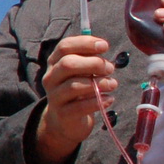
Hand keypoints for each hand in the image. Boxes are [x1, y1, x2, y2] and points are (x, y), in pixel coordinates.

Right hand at [32, 35, 117, 163]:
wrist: (65, 120)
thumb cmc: (78, 89)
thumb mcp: (80, 72)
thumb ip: (89, 59)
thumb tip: (102, 48)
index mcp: (55, 62)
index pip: (65, 46)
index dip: (85, 43)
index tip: (105, 46)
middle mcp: (51, 77)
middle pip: (68, 64)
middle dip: (93, 64)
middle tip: (110, 69)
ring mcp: (54, 96)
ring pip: (74, 86)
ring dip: (99, 83)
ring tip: (113, 84)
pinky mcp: (63, 113)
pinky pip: (80, 106)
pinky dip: (98, 101)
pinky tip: (110, 99)